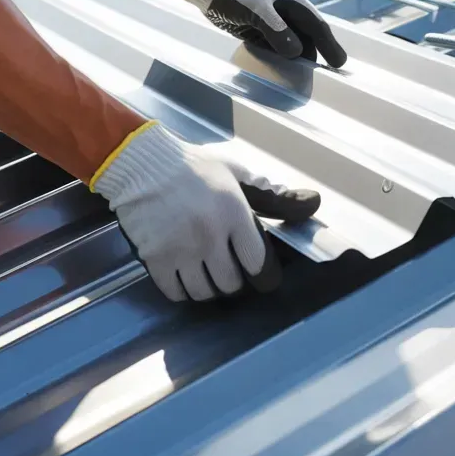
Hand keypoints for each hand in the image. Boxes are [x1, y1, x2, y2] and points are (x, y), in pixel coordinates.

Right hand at [92, 122, 320, 301]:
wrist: (141, 163)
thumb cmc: (193, 167)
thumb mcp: (236, 174)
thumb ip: (273, 196)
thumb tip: (313, 203)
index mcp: (233, 213)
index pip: (259, 264)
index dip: (264, 276)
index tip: (261, 276)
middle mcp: (209, 235)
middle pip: (231, 284)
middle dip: (234, 281)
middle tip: (230, 269)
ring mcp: (180, 249)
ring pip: (204, 292)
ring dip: (209, 288)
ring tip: (207, 273)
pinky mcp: (155, 258)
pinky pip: (176, 292)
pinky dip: (183, 290)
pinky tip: (185, 276)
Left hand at [182, 0, 347, 67]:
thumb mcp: (256, 11)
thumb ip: (277, 31)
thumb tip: (298, 53)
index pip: (315, 24)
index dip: (329, 43)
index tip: (339, 62)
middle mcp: (283, 9)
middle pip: (305, 34)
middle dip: (316, 53)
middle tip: (326, 74)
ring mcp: (269, 19)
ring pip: (290, 41)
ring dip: (297, 57)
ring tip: (305, 76)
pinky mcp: (255, 27)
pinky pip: (273, 45)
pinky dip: (280, 57)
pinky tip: (283, 70)